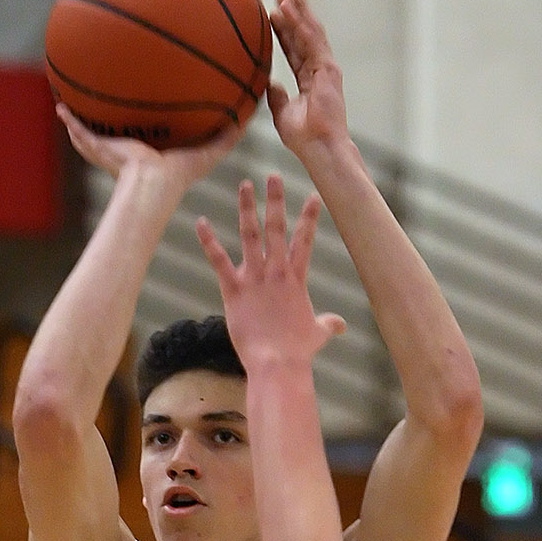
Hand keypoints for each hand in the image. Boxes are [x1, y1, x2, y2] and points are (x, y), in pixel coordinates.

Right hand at [56, 104, 242, 189]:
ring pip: (94, 132)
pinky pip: (82, 133)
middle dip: (109, 117)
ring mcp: (112, 149)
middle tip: (102, 100)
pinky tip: (60, 106)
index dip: (147, 122)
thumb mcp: (207, 152)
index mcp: (152, 151)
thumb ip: (227, 136)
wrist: (152, 183)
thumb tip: (248, 117)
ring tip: (71, 100)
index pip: (148, 133)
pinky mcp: (100, 148)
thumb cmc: (179, 174)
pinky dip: (70, 122)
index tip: (145, 107)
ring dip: (84, 119)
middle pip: (117, 130)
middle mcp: (129, 149)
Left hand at [196, 175, 344, 369]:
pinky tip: (201, 221)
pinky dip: (209, 241)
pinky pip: (218, 260)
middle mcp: (276, 272)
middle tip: (273, 176)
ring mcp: (254, 278)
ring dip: (247, 208)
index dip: (309, 217)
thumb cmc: (298, 352)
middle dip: (275, 200)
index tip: (312, 196)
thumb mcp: (317, 334)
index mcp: (296, 279)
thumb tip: (341, 325)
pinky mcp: (233, 290)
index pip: (305, 241)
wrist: (277, 364)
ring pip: (250, 235)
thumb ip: (328, 324)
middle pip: (277, 228)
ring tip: (245, 185)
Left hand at [267, 0, 348, 157]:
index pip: (294, 48)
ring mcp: (325, 68)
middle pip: (305, 33)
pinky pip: (312, 41)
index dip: (284, 29)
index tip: (272, 13)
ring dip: (299, 8)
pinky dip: (300, 24)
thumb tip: (269, 84)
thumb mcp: (282, 113)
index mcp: (309, 79)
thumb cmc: (304, 137)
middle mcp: (319, 69)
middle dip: (295, 9)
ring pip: (311, 31)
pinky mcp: (328, 69)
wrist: (319, 148)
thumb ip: (276, 96)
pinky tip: (290, 8)